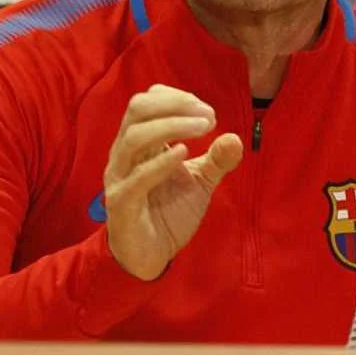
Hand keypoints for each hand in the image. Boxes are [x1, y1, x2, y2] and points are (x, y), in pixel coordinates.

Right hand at [104, 84, 243, 279]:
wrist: (150, 256)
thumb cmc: (169, 212)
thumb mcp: (201, 182)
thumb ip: (217, 160)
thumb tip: (235, 138)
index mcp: (140, 142)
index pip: (147, 101)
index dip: (177, 98)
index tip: (207, 111)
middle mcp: (125, 153)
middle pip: (138, 109)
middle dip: (175, 105)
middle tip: (208, 116)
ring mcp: (120, 177)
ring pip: (134, 137)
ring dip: (172, 126)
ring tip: (203, 129)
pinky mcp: (121, 203)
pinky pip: (136, 178)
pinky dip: (160, 162)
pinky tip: (185, 153)